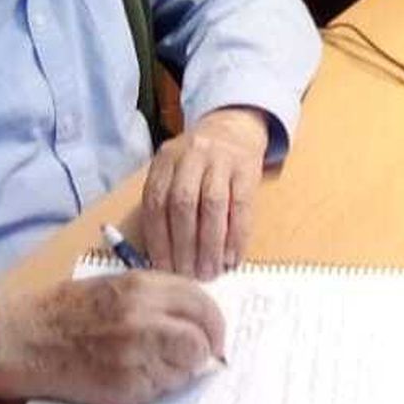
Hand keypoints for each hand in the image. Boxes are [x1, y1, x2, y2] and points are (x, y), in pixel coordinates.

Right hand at [0, 270, 224, 403]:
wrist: (27, 338)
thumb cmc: (71, 309)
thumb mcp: (119, 284)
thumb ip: (160, 298)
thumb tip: (199, 321)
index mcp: (143, 287)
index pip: (202, 305)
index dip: (214, 324)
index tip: (214, 337)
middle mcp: (143, 320)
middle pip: (199, 342)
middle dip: (202, 353)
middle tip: (194, 358)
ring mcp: (134, 357)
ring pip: (183, 373)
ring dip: (177, 373)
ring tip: (151, 365)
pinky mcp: (123, 390)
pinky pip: (157, 394)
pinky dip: (153, 390)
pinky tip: (130, 378)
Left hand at [139, 106, 269, 278]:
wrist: (234, 127)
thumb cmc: (198, 161)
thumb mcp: (175, 170)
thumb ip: (165, 203)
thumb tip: (160, 258)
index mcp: (166, 158)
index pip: (156, 202)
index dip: (158, 239)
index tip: (163, 269)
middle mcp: (191, 155)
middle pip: (183, 204)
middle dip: (184, 245)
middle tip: (188, 275)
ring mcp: (221, 159)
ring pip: (212, 205)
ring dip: (210, 244)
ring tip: (209, 271)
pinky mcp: (247, 168)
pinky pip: (241, 206)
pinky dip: (236, 236)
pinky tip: (232, 257)